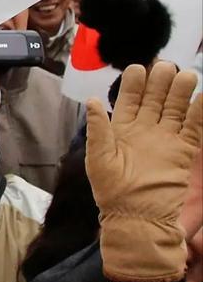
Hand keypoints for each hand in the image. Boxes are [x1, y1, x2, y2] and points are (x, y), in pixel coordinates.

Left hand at [86, 61, 202, 281]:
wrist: (135, 215)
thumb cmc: (111, 189)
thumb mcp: (98, 157)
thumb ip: (98, 128)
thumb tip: (90, 100)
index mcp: (122, 130)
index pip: (130, 100)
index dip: (134, 84)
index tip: (137, 68)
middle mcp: (145, 131)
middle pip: (156, 99)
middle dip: (160, 82)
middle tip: (165, 66)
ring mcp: (165, 140)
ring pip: (175, 109)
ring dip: (180, 92)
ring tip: (185, 75)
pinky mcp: (183, 151)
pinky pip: (193, 127)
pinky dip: (199, 112)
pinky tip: (202, 96)